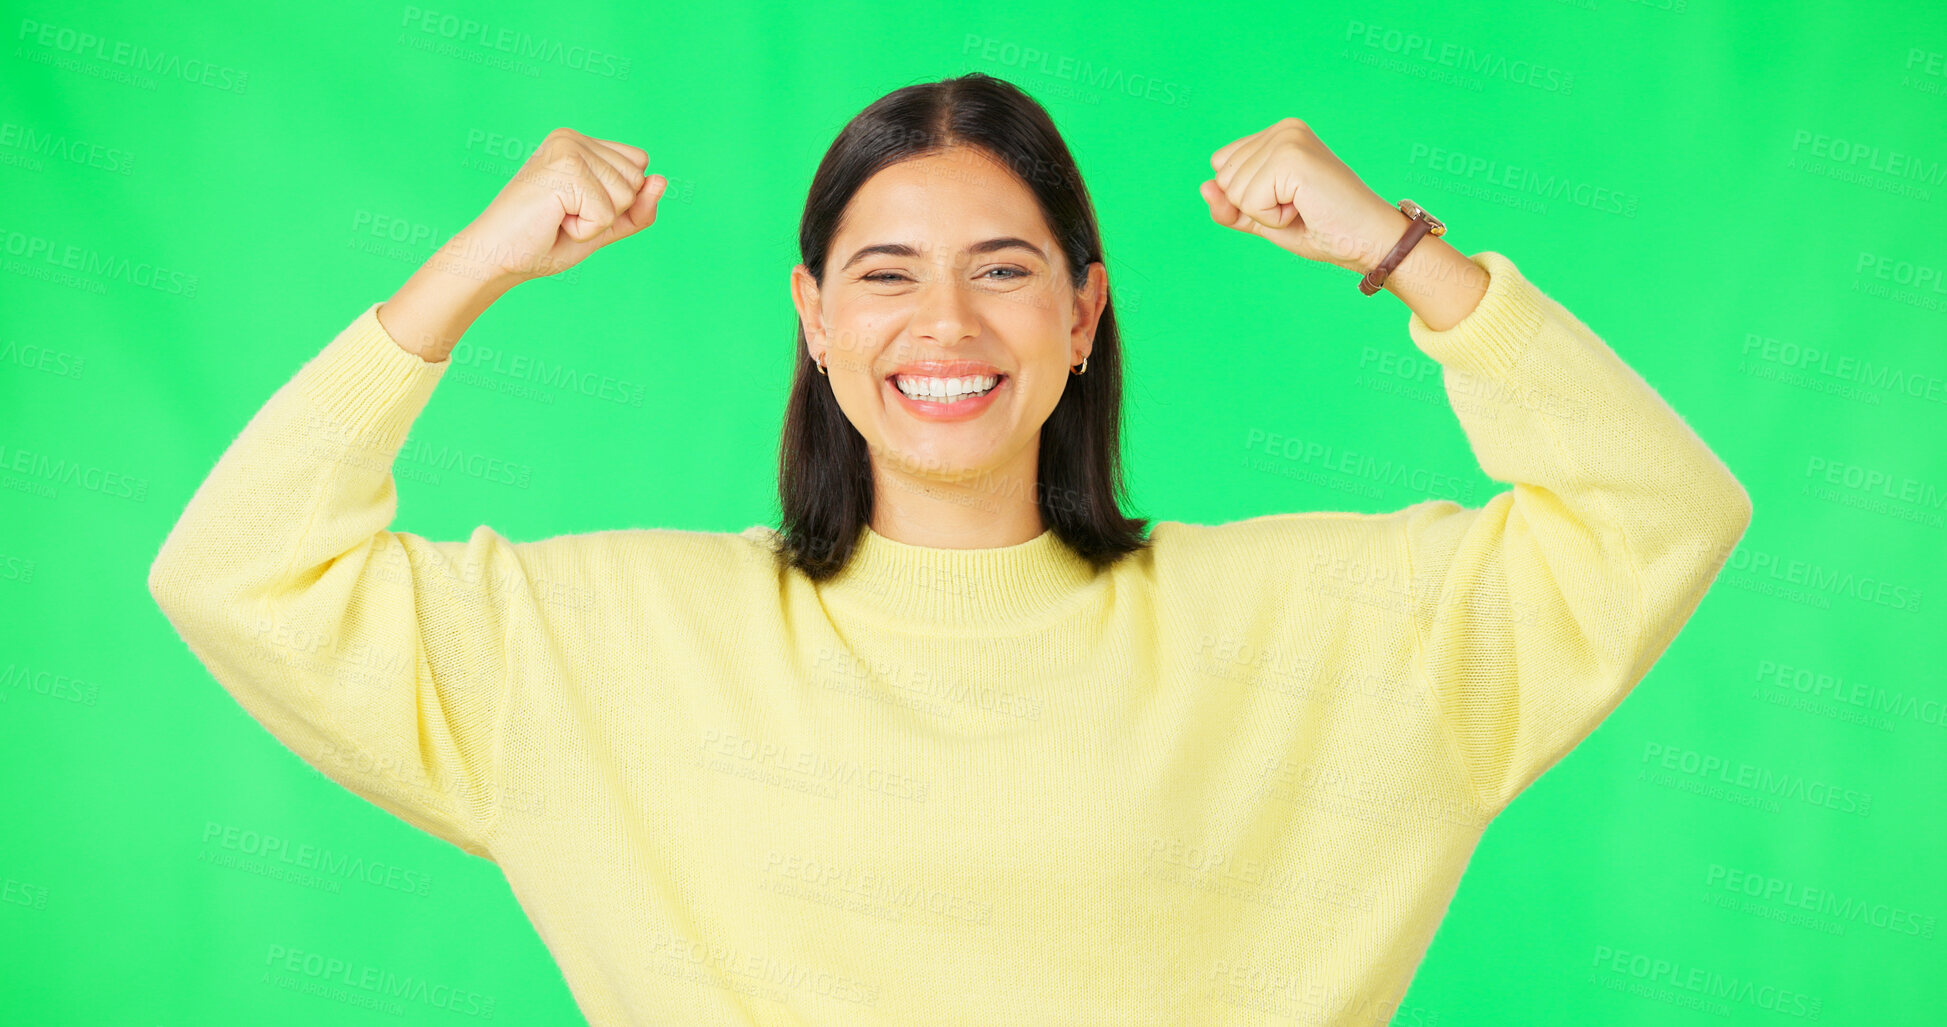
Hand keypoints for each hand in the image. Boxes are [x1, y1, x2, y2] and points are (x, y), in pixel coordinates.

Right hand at [447, 126, 666, 283]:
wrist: (497, 257)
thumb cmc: (545, 240)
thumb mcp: (604, 224)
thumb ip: (638, 207)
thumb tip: (662, 180)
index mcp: (580, 142)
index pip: (639, 166)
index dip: (620, 200)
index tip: (578, 208)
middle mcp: (572, 137)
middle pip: (637, 179)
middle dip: (609, 212)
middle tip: (565, 216)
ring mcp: (566, 149)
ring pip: (625, 195)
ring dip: (596, 222)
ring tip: (558, 218)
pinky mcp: (563, 171)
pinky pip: (606, 214)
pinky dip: (585, 231)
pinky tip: (553, 222)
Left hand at [1199, 117, 1405, 275]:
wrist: (1368, 241)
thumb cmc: (1323, 228)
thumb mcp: (1264, 219)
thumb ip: (1230, 206)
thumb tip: (1204, 187)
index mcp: (1278, 134)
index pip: (1221, 165)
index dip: (1243, 198)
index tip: (1288, 201)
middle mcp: (1283, 129)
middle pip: (1223, 178)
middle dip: (1254, 208)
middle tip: (1299, 207)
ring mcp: (1288, 139)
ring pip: (1233, 191)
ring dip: (1265, 214)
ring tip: (1304, 207)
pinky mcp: (1291, 158)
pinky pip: (1249, 202)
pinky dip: (1273, 219)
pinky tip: (1304, 209)